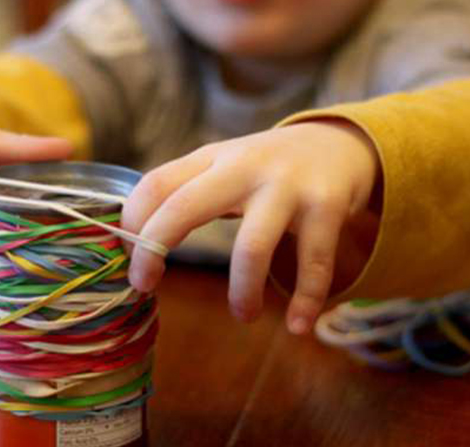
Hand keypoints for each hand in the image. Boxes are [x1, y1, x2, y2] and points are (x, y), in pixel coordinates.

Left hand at [122, 120, 378, 334]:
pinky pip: (313, 263)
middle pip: (184, 206)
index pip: (156, 184)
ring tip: (245, 314)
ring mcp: (287, 186)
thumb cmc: (270, 167)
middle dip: (153, 249)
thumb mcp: (226, 165)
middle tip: (144, 286)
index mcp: (214, 158)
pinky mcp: (326, 206)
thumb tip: (135, 240)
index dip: (132, 223)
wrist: (340, 144)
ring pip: (251, 247)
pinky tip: (299, 325)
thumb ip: (187, 190)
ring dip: (243, 291)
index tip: (129, 260)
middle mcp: (245, 167)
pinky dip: (306, 300)